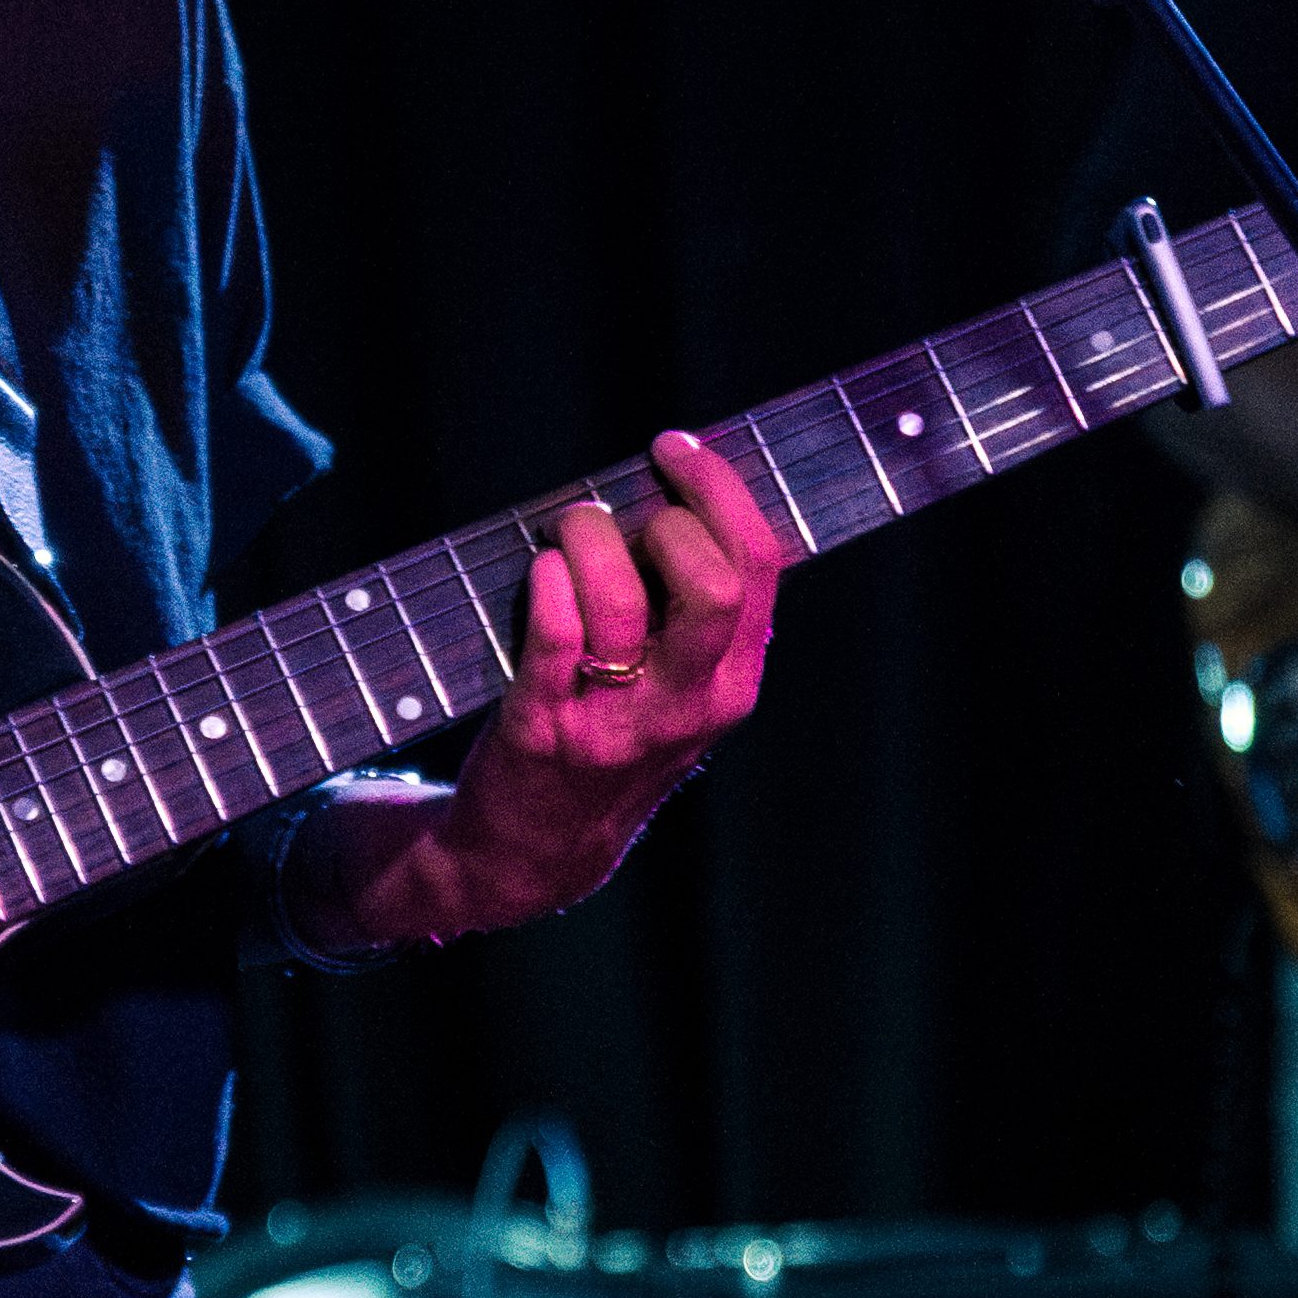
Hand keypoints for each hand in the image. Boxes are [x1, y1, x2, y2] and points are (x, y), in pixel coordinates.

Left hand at [289, 430, 785, 952]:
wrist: (539, 848)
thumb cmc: (611, 738)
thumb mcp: (682, 691)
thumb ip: (698, 615)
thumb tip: (682, 493)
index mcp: (733, 682)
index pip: (758, 562)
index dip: (718, 487)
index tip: (676, 449)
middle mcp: (687, 703)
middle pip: (711, 580)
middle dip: (666, 517)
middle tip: (627, 509)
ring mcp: (617, 720)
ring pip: (620, 597)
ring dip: (587, 538)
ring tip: (570, 533)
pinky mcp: (546, 727)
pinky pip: (554, 635)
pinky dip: (546, 584)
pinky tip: (540, 571)